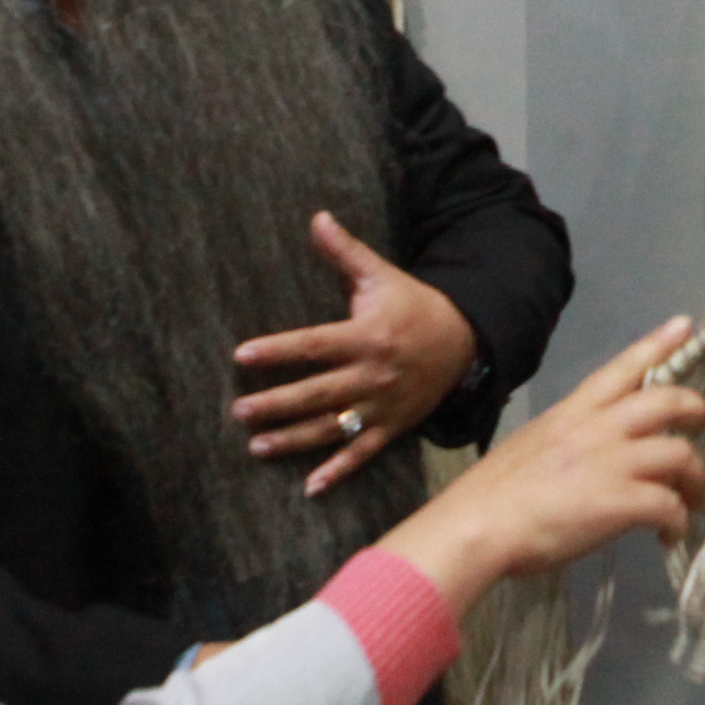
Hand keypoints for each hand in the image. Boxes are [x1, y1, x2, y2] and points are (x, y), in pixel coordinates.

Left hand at [234, 214, 481, 494]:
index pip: (315, 346)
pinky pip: (363, 453)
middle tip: (239, 411)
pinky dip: (339, 471)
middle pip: (318, 393)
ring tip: (257, 446)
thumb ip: (345, 253)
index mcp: (368, 336)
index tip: (242, 355)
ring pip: (333, 427)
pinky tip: (311, 486)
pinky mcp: (393, 427)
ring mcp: (384, 406)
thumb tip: (317, 218)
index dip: (278, 351)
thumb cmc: (413, 305)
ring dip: (294, 440)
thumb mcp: (381, 276)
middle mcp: (374, 375)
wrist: (465, 341)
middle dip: (277, 404)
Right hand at [377, 320, 704, 615]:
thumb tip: (586, 459)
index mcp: (574, 412)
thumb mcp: (531, 445)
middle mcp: (599, 428)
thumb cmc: (493, 495)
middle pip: (668, 401)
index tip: (685, 325)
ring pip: (681, 453)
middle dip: (700, 411)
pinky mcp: (621, 501)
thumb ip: (567, 442)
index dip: (658, 344)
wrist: (478, 526)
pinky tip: (669, 535)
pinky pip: (669, 505)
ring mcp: (613, 463)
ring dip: (696, 479)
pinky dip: (678, 521)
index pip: (623, 367)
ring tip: (693, 501)